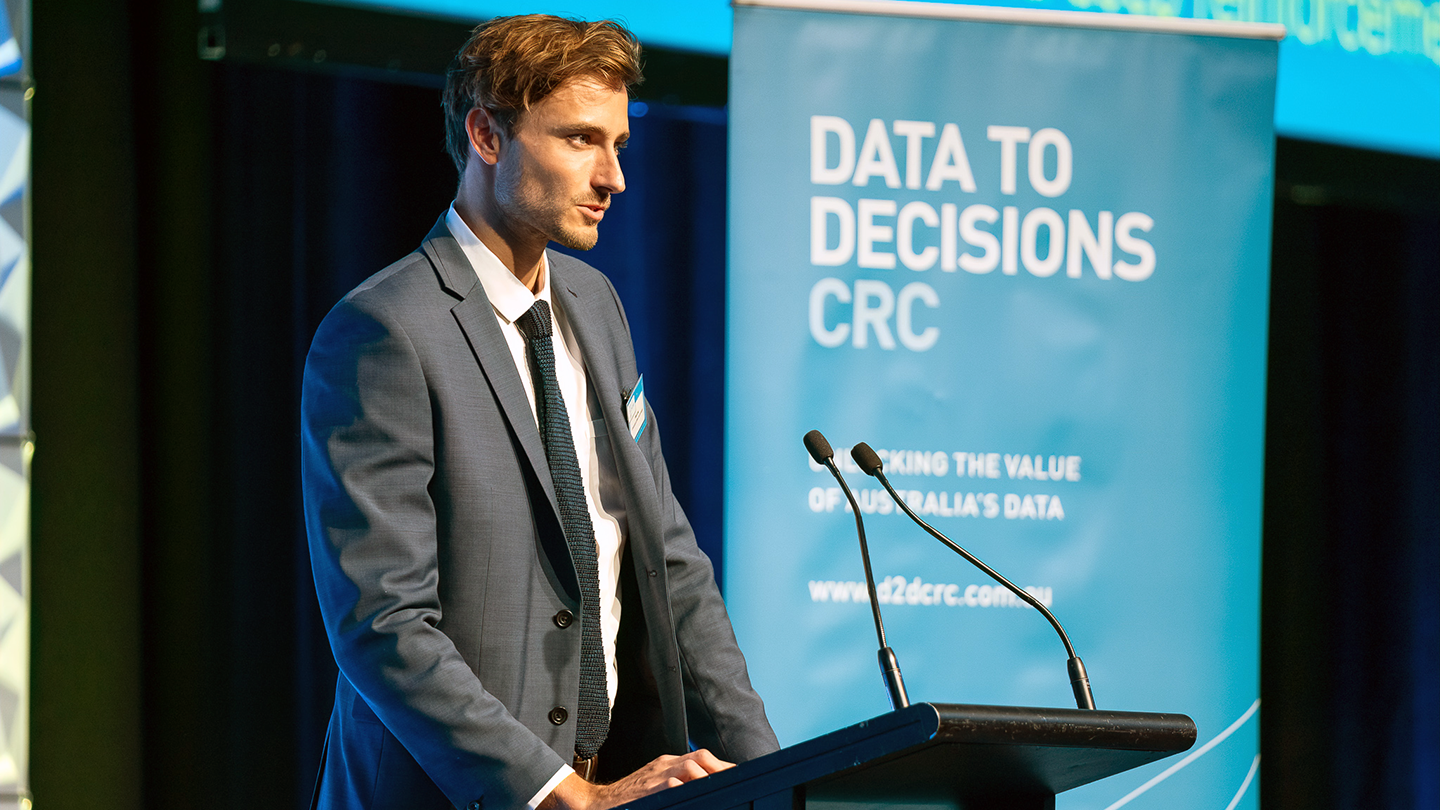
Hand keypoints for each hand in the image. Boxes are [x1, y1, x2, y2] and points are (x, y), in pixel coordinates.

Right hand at [542, 749, 734, 809]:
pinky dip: (686, 788)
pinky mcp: (650, 790)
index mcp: (667, 765)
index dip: (721, 765)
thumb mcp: (654, 783)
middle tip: (735, 777)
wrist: (597, 804)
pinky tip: (696, 795)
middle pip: (699, 758)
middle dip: (720, 768)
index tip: (737, 773)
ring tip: (720, 785)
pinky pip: (673, 785)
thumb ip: (678, 781)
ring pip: (690, 767)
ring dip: (707, 776)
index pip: (701, 757)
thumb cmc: (627, 798)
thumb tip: (703, 784)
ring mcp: (657, 778)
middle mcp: (664, 767)